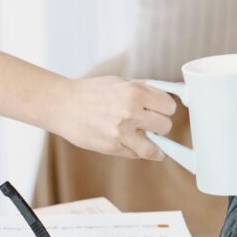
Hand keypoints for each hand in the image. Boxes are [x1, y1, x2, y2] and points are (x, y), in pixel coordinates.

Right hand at [47, 76, 176, 159]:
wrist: (62, 104)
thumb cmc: (92, 92)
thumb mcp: (121, 82)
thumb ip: (147, 88)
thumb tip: (175, 92)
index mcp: (135, 92)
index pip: (169, 107)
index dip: (166, 109)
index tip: (162, 110)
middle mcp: (130, 112)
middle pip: (166, 126)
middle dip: (160, 125)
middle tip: (151, 123)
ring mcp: (121, 132)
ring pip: (154, 148)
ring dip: (154, 145)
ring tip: (148, 139)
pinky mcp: (111, 147)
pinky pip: (136, 155)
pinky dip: (136, 150)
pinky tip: (128, 141)